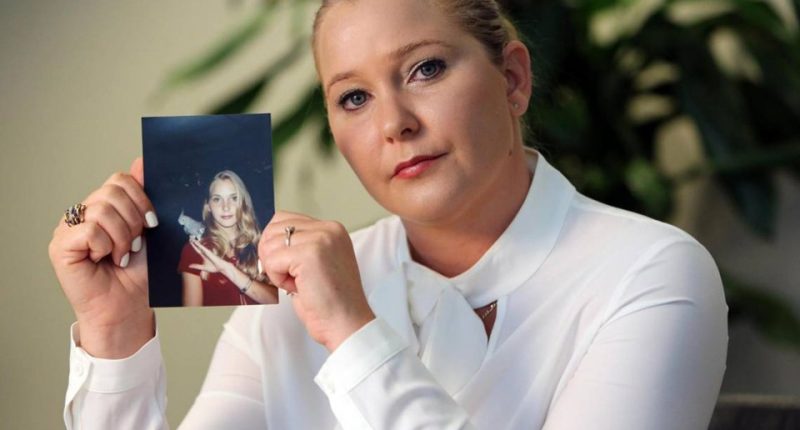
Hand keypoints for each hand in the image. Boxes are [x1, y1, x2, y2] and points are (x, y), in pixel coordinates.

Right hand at [48, 157, 156, 357]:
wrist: (129, 306)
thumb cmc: (138, 273)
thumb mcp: (149, 230)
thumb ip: (143, 196)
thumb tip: (142, 161)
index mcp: (104, 206)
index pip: (121, 180)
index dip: (141, 198)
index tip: (152, 223)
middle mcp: (84, 213)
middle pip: (113, 190)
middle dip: (134, 219)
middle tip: (135, 244)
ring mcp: (69, 228)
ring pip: (102, 209)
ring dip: (122, 236)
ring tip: (122, 255)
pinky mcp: (60, 245)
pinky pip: (90, 229)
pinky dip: (106, 245)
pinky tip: (105, 260)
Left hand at [188, 239, 242, 286]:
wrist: (221, 268)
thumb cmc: (214, 268)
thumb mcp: (203, 268)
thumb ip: (197, 266)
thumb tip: (189, 266)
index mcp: (204, 256)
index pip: (198, 250)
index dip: (194, 246)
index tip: (191, 243)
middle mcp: (205, 253)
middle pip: (198, 247)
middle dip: (194, 243)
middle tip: (190, 239)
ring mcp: (207, 252)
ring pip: (200, 246)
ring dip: (195, 242)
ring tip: (191, 239)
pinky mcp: (208, 252)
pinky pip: (203, 248)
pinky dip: (199, 245)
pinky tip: (196, 242)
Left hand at [259, 211, 374, 350]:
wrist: (346, 324)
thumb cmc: (330, 302)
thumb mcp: (317, 263)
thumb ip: (299, 246)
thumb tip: (266, 241)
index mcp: (332, 229)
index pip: (284, 219)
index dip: (275, 245)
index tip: (288, 266)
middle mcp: (329, 229)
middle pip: (273, 229)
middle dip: (273, 256)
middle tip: (293, 278)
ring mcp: (321, 239)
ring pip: (270, 245)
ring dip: (276, 270)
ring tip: (299, 283)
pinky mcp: (310, 254)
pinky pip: (272, 261)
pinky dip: (278, 279)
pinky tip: (297, 288)